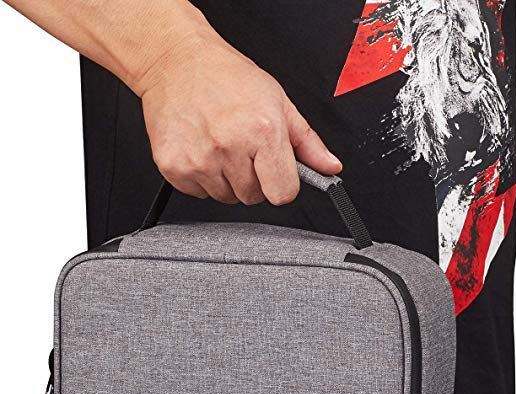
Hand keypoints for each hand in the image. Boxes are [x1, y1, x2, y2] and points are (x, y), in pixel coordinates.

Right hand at [137, 30, 341, 204]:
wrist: (176, 61)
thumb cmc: (228, 77)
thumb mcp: (278, 102)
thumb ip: (306, 142)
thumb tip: (329, 167)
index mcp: (262, 132)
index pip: (283, 193)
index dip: (282, 183)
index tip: (274, 170)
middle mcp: (230, 147)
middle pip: (254, 198)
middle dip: (253, 179)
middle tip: (242, 149)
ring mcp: (200, 160)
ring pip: (226, 198)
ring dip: (226, 180)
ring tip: (220, 145)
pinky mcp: (174, 166)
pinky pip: (199, 193)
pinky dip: (201, 177)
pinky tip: (201, 149)